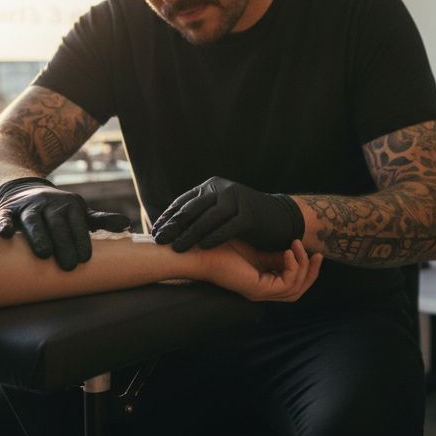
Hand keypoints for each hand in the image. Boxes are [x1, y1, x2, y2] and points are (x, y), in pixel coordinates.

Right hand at [0, 177, 131, 270]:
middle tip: (69, 266)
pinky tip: (4, 235)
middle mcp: (48, 204)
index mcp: (69, 205)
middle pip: (57, 223)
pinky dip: (3, 224)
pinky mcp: (7, 210)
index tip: (84, 258)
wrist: (25, 190)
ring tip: (43, 254)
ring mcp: (27, 206)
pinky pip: (4, 216)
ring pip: (33, 219)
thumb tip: (127, 224)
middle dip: (63, 243)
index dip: (81, 239)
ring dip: (38, 235)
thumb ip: (101, 220)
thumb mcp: (80, 212)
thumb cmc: (59, 210)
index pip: (77, 223)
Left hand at [152, 176, 304, 252]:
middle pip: (193, 209)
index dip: (168, 217)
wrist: (280, 218)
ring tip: (177, 248)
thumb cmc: (245, 219)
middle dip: (174, 226)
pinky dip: (215, 237)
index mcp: (212, 187)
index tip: (155, 231)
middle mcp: (222, 189)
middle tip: (159, 240)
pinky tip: (203, 247)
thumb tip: (170, 226)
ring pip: (208, 218)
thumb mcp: (220, 210)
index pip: (184, 202)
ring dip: (191, 234)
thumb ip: (199, 213)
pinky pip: (228, 227)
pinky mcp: (250, 214)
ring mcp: (237, 200)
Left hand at [199, 239, 322, 301]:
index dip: (307, 269)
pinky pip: (286, 284)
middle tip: (318, 254)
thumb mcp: (259, 247)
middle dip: (311, 272)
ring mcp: (260, 293)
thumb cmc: (223, 244)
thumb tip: (296, 250)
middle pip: (298, 292)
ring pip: (295, 290)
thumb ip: (276, 253)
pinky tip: (288, 252)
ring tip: (297, 247)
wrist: (201, 249)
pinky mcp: (257, 289)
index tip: (312, 250)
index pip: (293, 284)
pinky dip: (292, 267)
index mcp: (262, 282)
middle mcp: (262, 291)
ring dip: (302, 267)